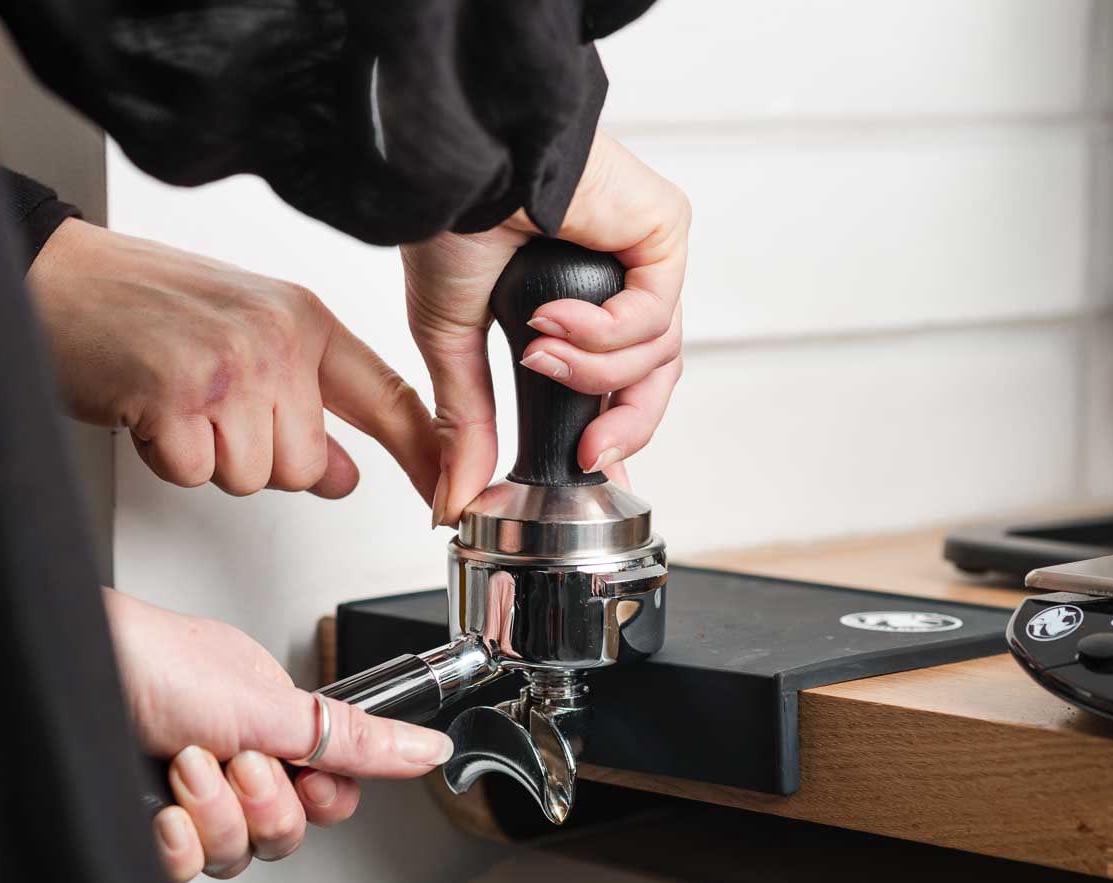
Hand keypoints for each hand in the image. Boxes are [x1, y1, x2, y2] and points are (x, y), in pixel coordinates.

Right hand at [29, 219, 439, 500]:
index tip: (451, 494)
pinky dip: (167, 458)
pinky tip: (151, 409)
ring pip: (255, 477)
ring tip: (179, 402)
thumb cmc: (144, 302)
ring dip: (210, 458)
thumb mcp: (247, 336)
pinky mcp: (177, 399)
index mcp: (303, 319)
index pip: (389, 397)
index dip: (427, 454)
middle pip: (307, 464)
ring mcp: (230, 369)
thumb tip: (345, 476)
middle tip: (212, 409)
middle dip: (257, 457)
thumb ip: (306, 402)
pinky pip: (197, 474)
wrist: (54, 277)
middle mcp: (276, 340)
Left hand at [103, 589, 453, 882]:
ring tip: (187, 763)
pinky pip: (186, 868)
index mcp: (273, 725)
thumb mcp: (275, 705)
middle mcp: (233, 762)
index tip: (308, 777)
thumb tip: (428, 748)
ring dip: (215, 811)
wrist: (67, 673)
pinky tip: (161, 807)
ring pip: (238, 853)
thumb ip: (356, 738)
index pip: (330, 790)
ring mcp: (189, 798)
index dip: (324, 797)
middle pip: (287, 830)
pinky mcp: (148, 831)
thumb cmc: (157, 662)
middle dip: (265, 801)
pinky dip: (176, 841)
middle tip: (237, 759)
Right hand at [402, 131, 688, 523]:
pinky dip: (604, 331)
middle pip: (654, 376)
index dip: (612, 431)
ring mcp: (645, 254)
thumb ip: (468, 419)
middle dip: (624, 423)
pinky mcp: (663, 228)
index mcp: (577, 303)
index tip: (590, 471)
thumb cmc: (448, 219)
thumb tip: (456, 493)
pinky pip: (654, 313)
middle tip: (591, 454)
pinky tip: (555, 316)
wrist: (454, 158)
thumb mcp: (451, 340)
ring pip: (657, 352)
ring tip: (541, 352)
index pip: (620, 381)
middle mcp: (618, 279)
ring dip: (594, 370)